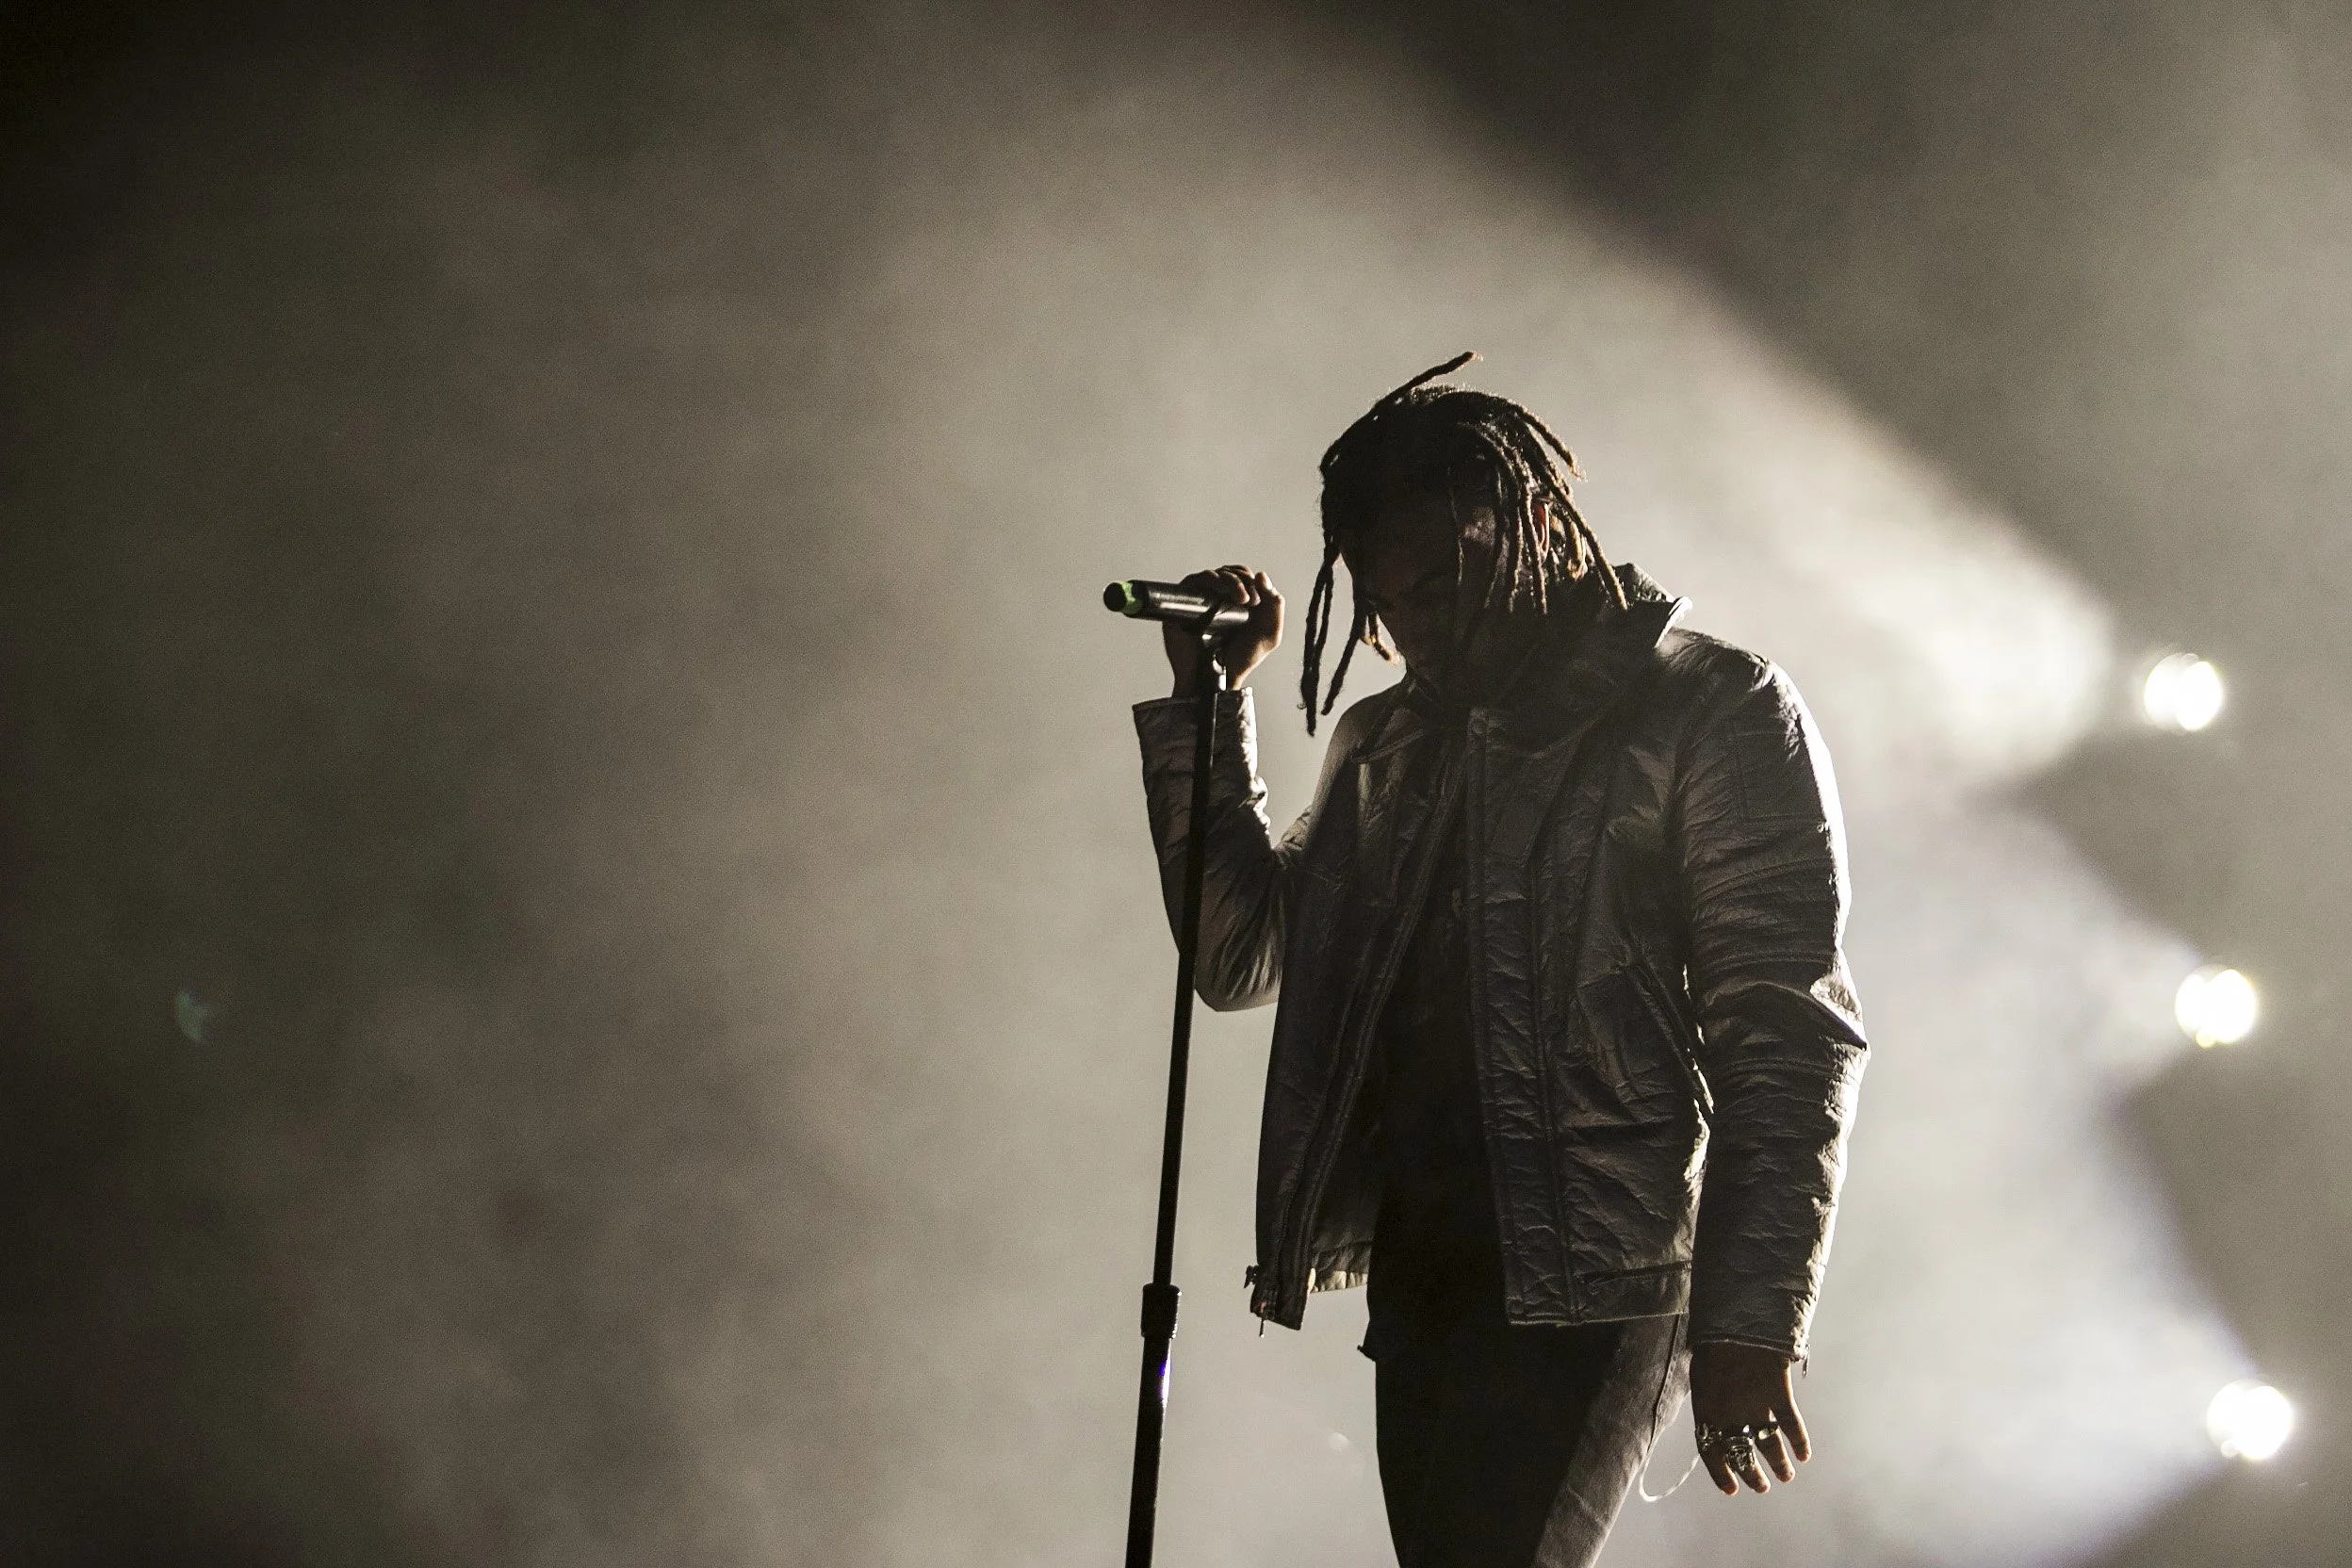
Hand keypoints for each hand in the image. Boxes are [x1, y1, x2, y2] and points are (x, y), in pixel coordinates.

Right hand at [1164, 565, 1282, 695]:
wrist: (1220, 678)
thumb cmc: (1241, 659)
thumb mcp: (1269, 633)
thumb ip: (1275, 605)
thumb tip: (1261, 575)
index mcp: (1237, 601)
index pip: (1243, 576)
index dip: (1251, 581)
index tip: (1257, 600)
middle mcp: (1217, 598)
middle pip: (1228, 572)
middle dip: (1242, 581)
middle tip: (1250, 601)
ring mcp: (1200, 600)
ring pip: (1213, 575)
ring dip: (1230, 580)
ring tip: (1242, 599)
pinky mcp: (1184, 604)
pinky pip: (1194, 582)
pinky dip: (1209, 580)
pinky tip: (1221, 594)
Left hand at [1689, 1342, 1809, 1496]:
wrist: (1734, 1322)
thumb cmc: (1712, 1343)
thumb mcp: (1700, 1373)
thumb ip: (1708, 1398)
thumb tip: (1712, 1415)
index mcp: (1706, 1409)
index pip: (1711, 1451)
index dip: (1721, 1473)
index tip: (1732, 1490)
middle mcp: (1730, 1414)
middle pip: (1741, 1453)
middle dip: (1751, 1474)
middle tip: (1761, 1487)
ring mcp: (1756, 1406)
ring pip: (1768, 1446)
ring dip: (1778, 1465)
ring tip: (1786, 1478)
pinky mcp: (1778, 1394)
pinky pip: (1791, 1425)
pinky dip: (1799, 1442)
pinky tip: (1804, 1455)